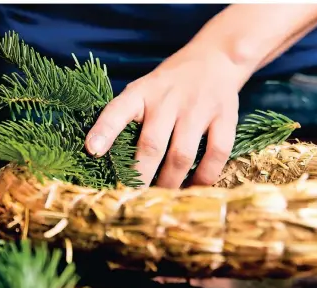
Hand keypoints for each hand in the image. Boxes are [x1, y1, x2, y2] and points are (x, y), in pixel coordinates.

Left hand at [85, 45, 245, 187]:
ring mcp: (198, 108)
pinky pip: (216, 153)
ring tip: (162, 200)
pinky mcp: (225, 117)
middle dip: (139, 177)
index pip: (117, 111)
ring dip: (170, 183)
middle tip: (133, 200)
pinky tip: (194, 188)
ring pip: (181, 155)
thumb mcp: (142, 91)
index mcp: (140, 93)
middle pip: (151, 144)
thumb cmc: (167, 86)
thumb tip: (103, 158)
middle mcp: (167, 100)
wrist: (214, 59)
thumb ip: (126, 118)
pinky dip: (205, 176)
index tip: (92, 151)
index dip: (104, 131)